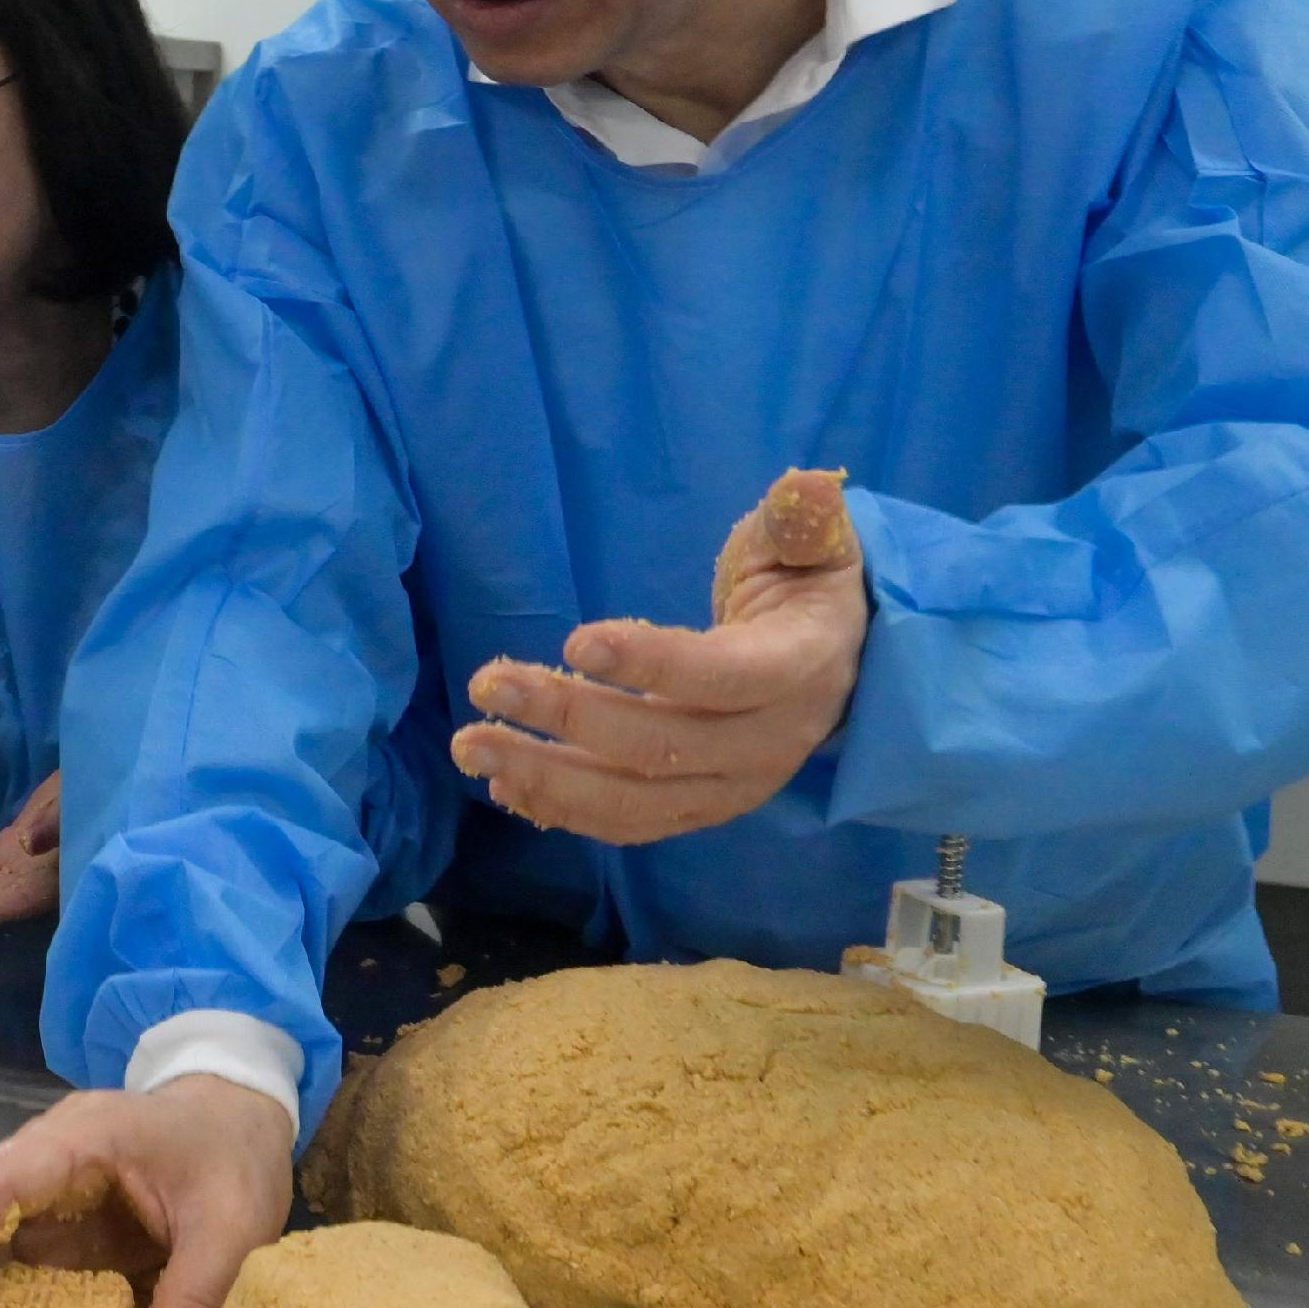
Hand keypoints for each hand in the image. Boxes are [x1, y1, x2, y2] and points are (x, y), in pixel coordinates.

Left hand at [449, 466, 867, 846]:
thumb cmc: (806, 592)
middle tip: (486, 684)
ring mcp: (733, 787)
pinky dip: (565, 809)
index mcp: (798, 669)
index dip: (652, 663)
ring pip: (636, 800)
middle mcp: (768, 742)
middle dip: (568, 716)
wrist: (838, 669)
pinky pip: (630, 823)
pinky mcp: (700, 809)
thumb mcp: (814, 545)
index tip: (574, 641)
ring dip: (547, 777)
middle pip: (662, 745)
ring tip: (471, 746)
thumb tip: (807, 485)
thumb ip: (802, 521)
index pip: (724, 676)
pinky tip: (505, 783)